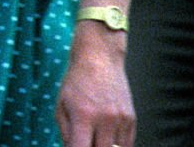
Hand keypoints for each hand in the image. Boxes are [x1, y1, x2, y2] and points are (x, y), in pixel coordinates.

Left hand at [55, 24, 133, 146]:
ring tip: (95, 136)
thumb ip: (66, 132)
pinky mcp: (132, 120)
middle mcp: (105, 120)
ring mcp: (121, 120)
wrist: (99, 56)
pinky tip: (106, 137)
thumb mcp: (62, 104)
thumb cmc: (76, 80)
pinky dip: (116, 146)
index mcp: (83, 115)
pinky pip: (126, 145)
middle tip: (85, 139)